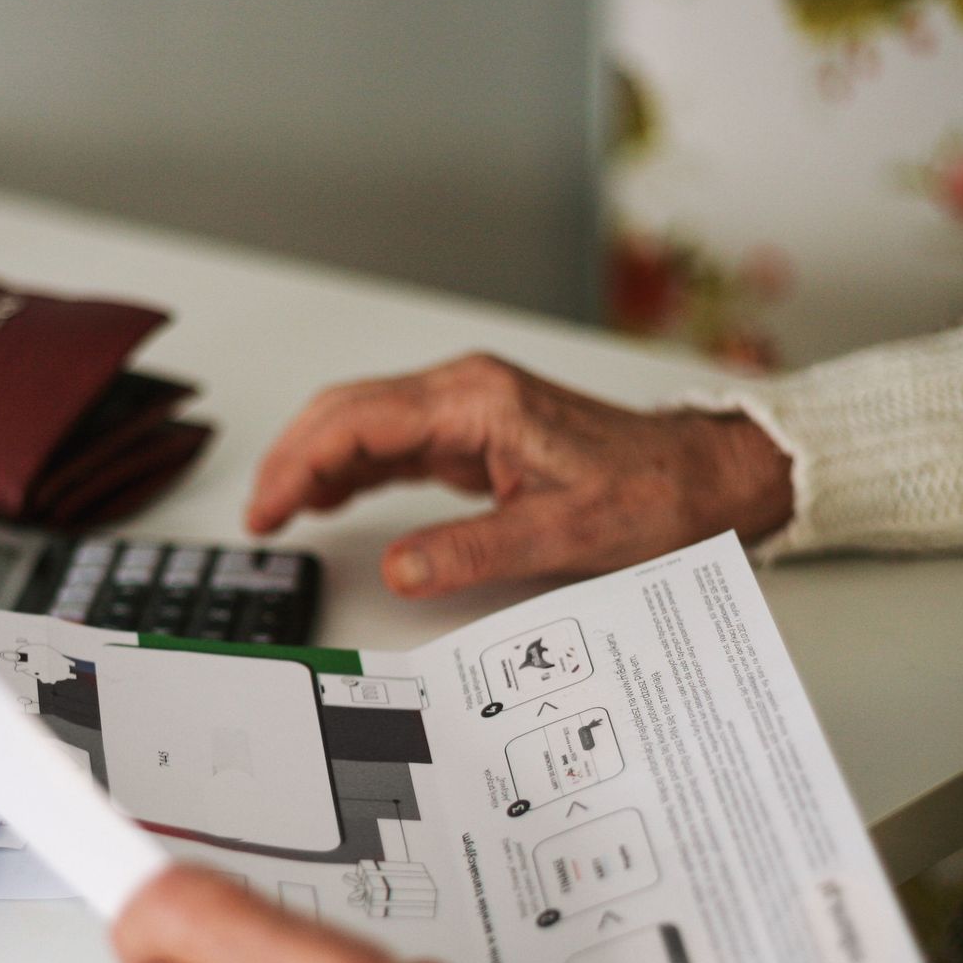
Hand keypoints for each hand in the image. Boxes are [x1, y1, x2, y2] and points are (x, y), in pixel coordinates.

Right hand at [247, 353, 793, 596]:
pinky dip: (354, 468)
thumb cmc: (649, 492)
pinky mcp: (475, 432)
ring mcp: (469, 409)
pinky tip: (332, 499)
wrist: (701, 476)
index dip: (303, 463)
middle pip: (349, 412)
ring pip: (365, 424)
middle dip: (295, 460)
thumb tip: (397, 569)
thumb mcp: (561, 534)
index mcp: (478, 402)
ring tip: (280, 513)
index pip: (360, 421)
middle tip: (260, 516)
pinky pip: (395, 442)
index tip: (270, 507)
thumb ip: (471, 551)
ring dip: (318, 463)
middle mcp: (466, 393)